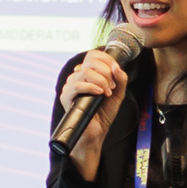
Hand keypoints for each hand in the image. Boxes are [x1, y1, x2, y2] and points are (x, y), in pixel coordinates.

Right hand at [57, 45, 128, 175]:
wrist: (96, 132)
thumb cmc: (104, 113)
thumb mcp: (118, 94)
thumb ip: (121, 79)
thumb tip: (116, 66)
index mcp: (87, 74)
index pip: (93, 55)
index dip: (106, 60)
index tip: (115, 73)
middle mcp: (77, 77)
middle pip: (90, 61)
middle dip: (106, 72)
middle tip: (112, 87)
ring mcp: (70, 86)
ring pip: (85, 72)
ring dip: (101, 81)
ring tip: (107, 93)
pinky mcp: (66, 96)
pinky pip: (77, 85)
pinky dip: (91, 87)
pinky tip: (100, 94)